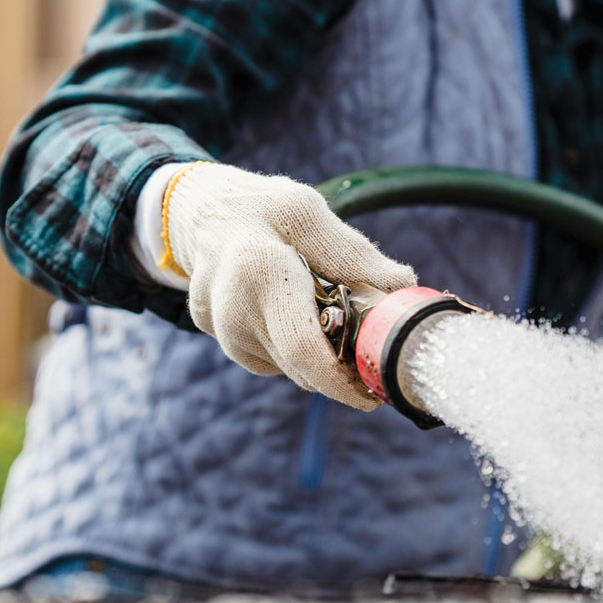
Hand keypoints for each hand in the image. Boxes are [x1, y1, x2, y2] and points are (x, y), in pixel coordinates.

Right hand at [163, 162, 415, 409]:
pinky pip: (276, 358)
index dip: (341, 379)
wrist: (199, 214)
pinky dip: (301, 347)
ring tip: (340, 321)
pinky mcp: (224, 343)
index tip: (375, 393)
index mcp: (258, 271)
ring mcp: (223, 334)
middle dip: (343, 372)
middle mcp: (234, 313)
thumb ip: (353, 253)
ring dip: (323, 356)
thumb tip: (403, 286)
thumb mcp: (307, 211)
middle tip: (375, 362)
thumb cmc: (261, 210)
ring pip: (292, 367)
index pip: (304, 347)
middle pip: (302, 367)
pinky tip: (304, 316)